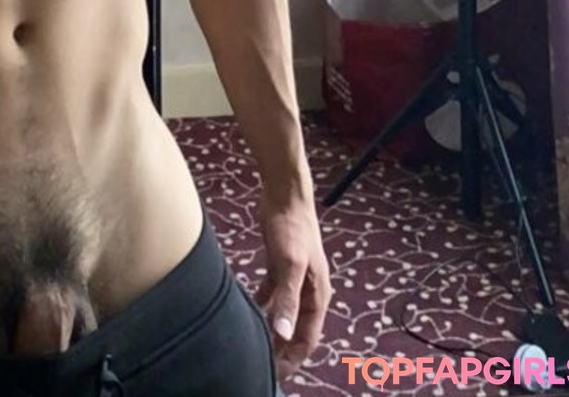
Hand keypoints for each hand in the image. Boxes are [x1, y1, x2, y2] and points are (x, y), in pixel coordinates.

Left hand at [254, 188, 330, 384]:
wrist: (285, 194)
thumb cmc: (292, 228)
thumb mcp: (290, 265)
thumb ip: (287, 299)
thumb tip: (282, 333)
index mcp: (317, 295)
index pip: (307, 338)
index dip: (293, 358)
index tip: (276, 374)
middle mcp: (308, 290)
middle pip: (298, 329)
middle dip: (284, 349)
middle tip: (263, 365)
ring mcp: (294, 278)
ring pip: (285, 314)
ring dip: (274, 330)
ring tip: (258, 346)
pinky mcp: (280, 266)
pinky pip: (274, 294)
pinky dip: (264, 306)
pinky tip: (251, 313)